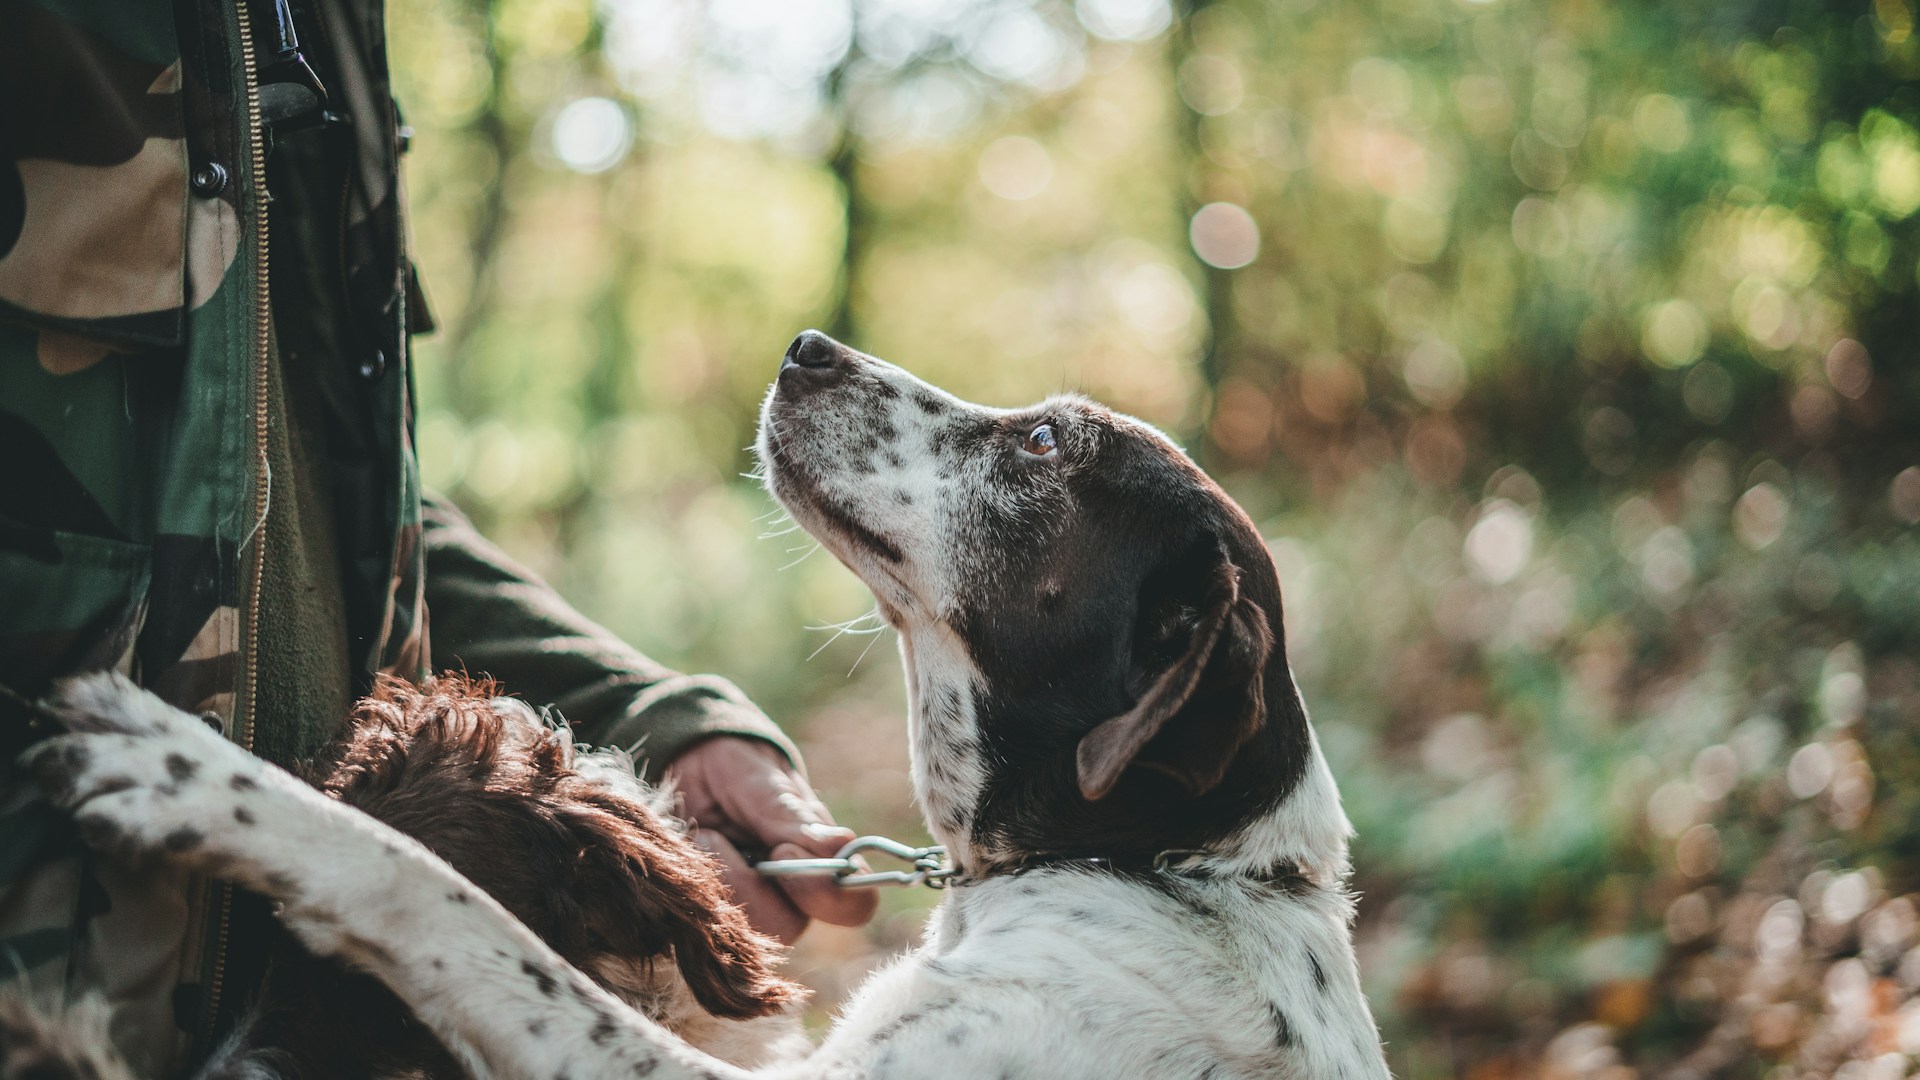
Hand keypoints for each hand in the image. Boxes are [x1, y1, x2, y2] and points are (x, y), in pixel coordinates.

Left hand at [664, 736, 877, 943]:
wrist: (688, 767)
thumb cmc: (735, 769)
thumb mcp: (759, 781)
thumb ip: (792, 816)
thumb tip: (841, 845)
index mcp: (824, 863)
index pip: (854, 905)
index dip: (824, 892)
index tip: (784, 849)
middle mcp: (793, 896)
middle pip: (786, 927)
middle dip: (748, 884)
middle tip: (721, 836)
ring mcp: (750, 911)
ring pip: (739, 929)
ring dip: (713, 877)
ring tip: (703, 834)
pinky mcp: (710, 916)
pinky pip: (699, 922)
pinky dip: (689, 882)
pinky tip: (688, 850)